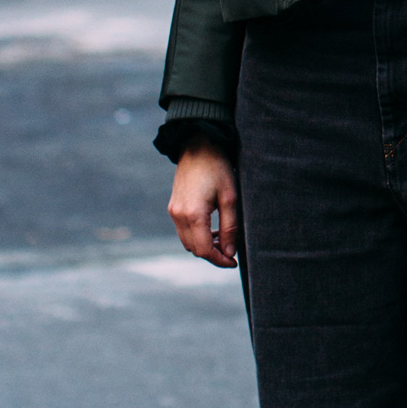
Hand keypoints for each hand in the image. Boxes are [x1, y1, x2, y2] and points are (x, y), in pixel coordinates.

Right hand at [168, 141, 239, 268]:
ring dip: (204, 246)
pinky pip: (183, 230)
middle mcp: (179, 216)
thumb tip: (230, 252)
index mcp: (193, 214)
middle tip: (231, 252)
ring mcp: (173, 211)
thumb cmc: (217, 168)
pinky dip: (196, 235)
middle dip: (212, 255)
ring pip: (187, 241)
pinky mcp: (173, 207)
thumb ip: (229, 227)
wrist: (198, 145)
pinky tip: (211, 229)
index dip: (219, 260)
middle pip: (194, 249)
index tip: (233, 262)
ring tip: (223, 239)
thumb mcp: (230, 197)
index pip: (203, 250)